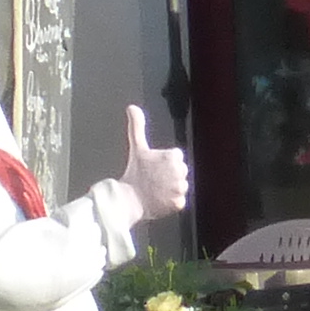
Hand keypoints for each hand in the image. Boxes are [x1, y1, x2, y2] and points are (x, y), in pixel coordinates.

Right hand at [117, 102, 188, 224]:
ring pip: (180, 186)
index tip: (154, 167)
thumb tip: (132, 107)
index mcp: (172, 157)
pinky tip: (159, 199)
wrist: (129, 199)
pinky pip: (179, 201)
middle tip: (154, 179)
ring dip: (171, 188)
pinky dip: (171, 202)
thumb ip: (137, 126)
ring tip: (156, 189)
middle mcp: (179, 172)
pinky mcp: (179, 203)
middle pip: (181, 171)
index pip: (176, 157)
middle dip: (170, 175)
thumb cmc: (133, 173)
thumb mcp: (137, 147)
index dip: (164, 162)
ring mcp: (179, 188)